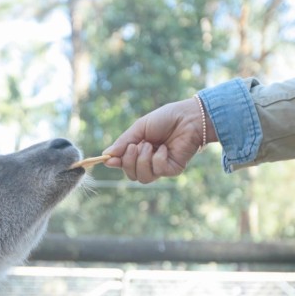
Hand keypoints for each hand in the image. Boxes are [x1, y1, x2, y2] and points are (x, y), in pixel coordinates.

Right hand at [100, 97, 214, 183]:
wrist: (188, 117)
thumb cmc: (166, 119)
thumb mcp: (140, 128)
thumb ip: (124, 142)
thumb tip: (106, 155)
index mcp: (139, 150)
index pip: (124, 163)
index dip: (116, 163)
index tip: (109, 160)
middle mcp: (149, 161)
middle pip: (131, 175)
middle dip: (129, 162)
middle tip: (135, 146)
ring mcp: (160, 167)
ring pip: (143, 178)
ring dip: (142, 161)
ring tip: (150, 145)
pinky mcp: (172, 170)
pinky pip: (157, 171)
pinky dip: (158, 158)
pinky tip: (165, 148)